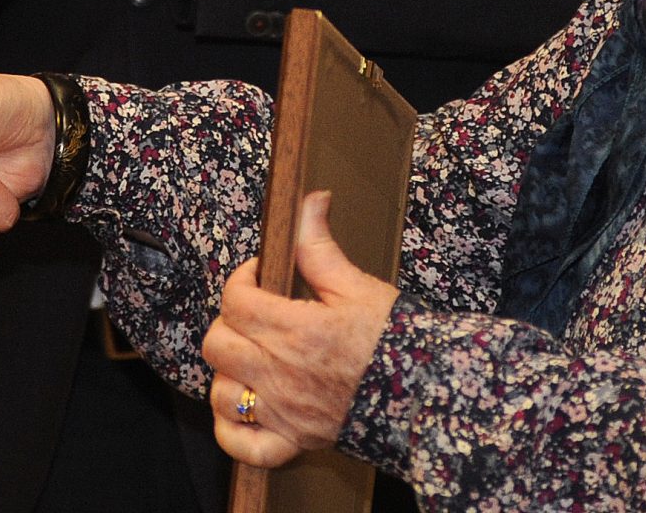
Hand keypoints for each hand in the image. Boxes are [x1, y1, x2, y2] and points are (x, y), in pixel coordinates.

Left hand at [202, 193, 395, 467]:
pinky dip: (233, 430)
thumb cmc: (395, 342)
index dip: (241, 281)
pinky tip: (246, 408)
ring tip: (253, 361)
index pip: (235, 301)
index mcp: (296, 330)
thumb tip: (310, 200)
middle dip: (230, 324)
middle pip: (217, 345)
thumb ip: (319, 246)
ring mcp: (284, 413)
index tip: (260, 278)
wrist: (428, 398)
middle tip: (256, 317)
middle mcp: (281, 374)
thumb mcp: (358, 286)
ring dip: (229, 375)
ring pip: (221, 395)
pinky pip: (241, 445)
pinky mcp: (293, 442)